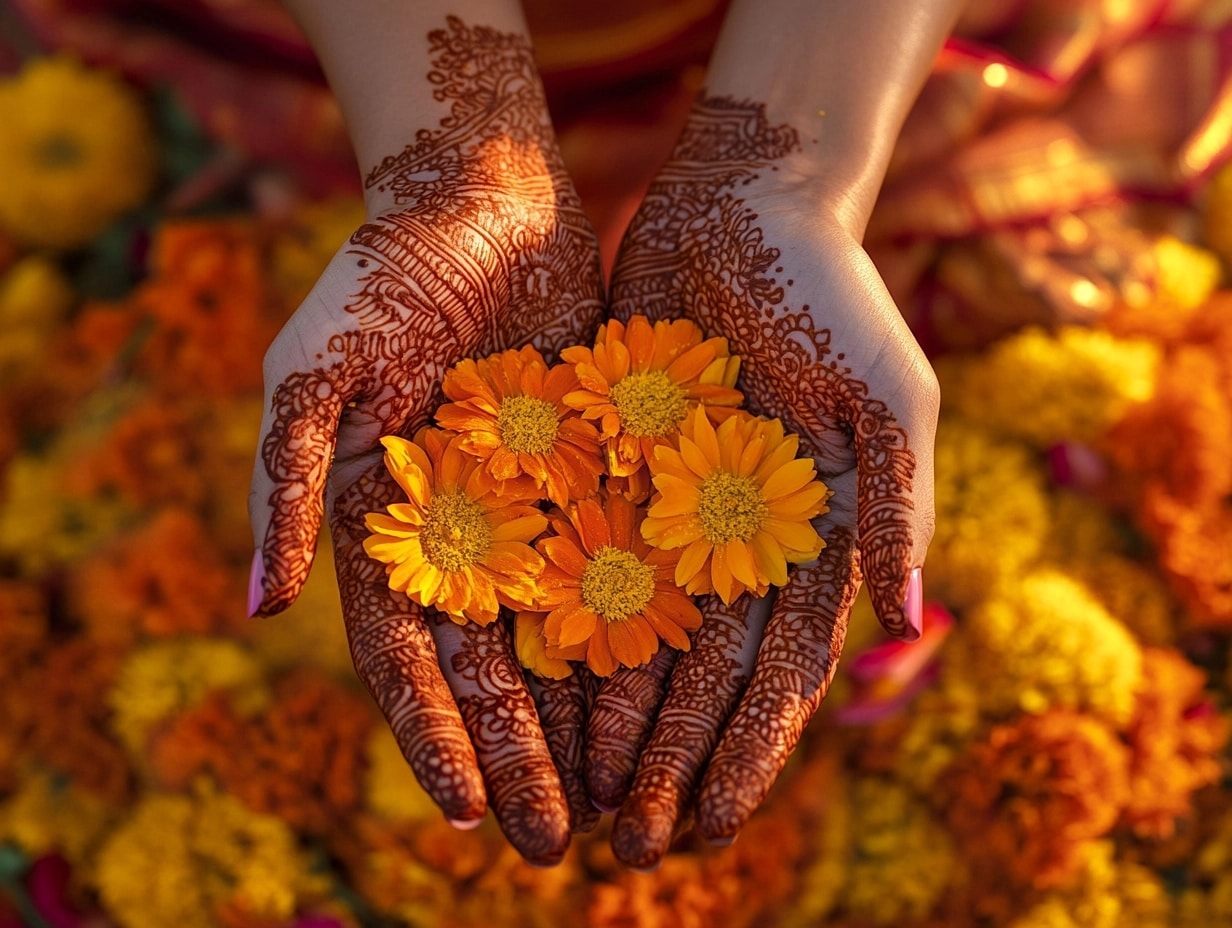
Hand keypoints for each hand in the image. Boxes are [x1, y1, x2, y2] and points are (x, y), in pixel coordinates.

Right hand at [247, 18, 603, 863]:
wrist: (480, 200)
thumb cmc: (383, 278)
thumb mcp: (315, 372)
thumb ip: (287, 482)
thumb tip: (259, 606)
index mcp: (386, 528)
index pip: (407, 659)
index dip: (433, 736)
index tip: (468, 811)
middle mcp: (463, 536)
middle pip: (491, 669)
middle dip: (521, 757)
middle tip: (558, 845)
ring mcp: (533, 512)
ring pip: (562, 638)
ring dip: (585, 722)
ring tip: (620, 800)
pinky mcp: (596, 475)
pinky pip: (621, 568)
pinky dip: (638, 635)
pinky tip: (667, 698)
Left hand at [594, 95, 938, 866]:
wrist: (745, 206)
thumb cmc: (831, 295)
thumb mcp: (884, 395)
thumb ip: (896, 507)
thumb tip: (907, 625)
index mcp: (810, 542)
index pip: (778, 674)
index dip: (746, 754)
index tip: (710, 829)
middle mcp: (736, 545)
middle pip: (700, 678)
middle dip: (668, 765)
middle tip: (628, 850)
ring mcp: (669, 514)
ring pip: (636, 640)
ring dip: (612, 723)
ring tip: (579, 798)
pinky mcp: (610, 470)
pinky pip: (581, 564)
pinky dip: (563, 632)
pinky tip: (535, 695)